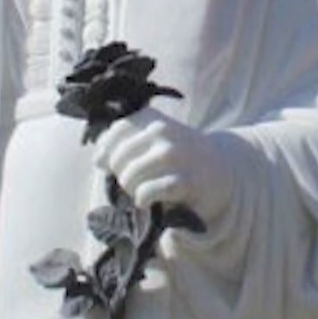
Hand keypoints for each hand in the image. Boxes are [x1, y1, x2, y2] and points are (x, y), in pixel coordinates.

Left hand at [92, 108, 233, 224]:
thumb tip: (98, 160)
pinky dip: (142, 198)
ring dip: (130, 189)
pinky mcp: (185, 180)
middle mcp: (162, 132)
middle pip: (119, 158)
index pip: (116, 132)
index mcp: (152, 119)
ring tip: (140, 191)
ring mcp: (174, 155)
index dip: (105, 151)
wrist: (219, 169)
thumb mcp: (155, 139)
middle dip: (120, 174)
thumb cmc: (178, 156)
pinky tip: (146, 200)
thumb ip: (126, 142)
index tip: (105, 165)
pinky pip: (148, 191)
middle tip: (132, 182)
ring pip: (130, 176)